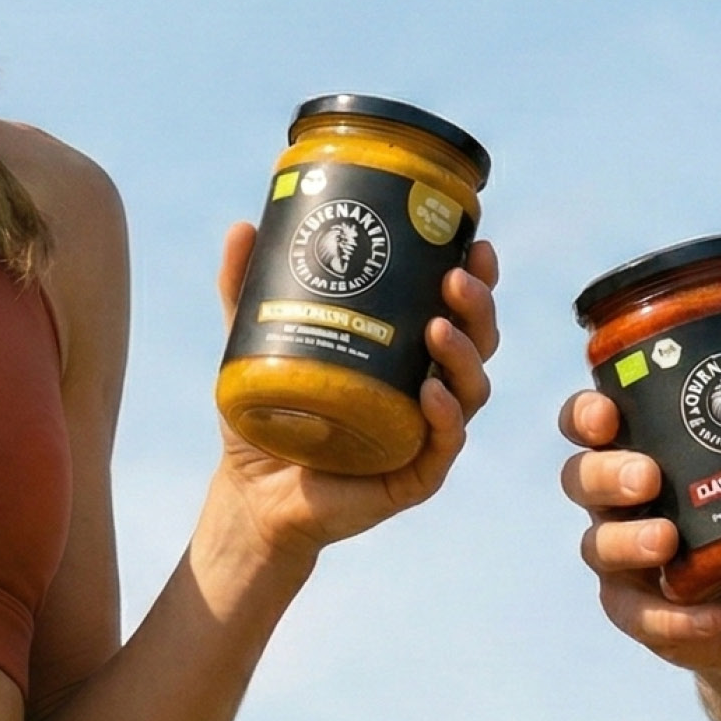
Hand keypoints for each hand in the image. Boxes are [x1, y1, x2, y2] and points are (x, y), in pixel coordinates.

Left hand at [210, 224, 500, 555]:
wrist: (251, 495)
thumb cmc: (267, 417)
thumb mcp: (255, 344)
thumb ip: (248, 289)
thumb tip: (244, 226)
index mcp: (405, 355)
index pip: (456, 310)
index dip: (475, 278)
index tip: (473, 242)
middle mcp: (427, 390)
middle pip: (477, 342)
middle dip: (477, 306)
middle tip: (455, 278)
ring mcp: (426, 434)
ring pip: (471, 389)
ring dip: (463, 354)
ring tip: (438, 326)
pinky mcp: (415, 477)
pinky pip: (444, 445)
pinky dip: (445, 417)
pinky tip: (432, 394)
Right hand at [557, 375, 720, 671]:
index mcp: (637, 447)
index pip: (588, 423)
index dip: (585, 414)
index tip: (606, 412)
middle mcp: (618, 502)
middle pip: (580, 479)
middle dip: (604, 474)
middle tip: (647, 475)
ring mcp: (625, 560)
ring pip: (598, 546)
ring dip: (627, 541)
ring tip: (666, 539)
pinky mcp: (646, 613)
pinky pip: (643, 618)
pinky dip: (673, 618)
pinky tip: (711, 616)